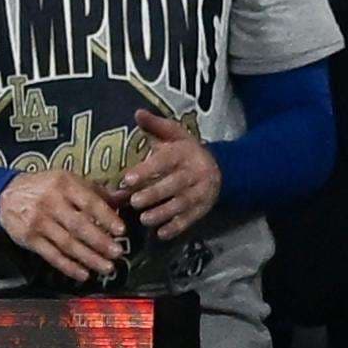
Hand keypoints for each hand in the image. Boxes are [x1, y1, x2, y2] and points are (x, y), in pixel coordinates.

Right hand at [0, 170, 126, 281]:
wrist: (5, 195)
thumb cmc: (45, 187)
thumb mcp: (68, 180)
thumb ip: (95, 190)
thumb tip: (124, 198)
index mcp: (65, 185)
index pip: (89, 202)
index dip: (106, 217)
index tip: (121, 230)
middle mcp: (51, 203)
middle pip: (79, 226)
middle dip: (100, 242)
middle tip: (117, 253)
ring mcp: (38, 223)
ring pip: (67, 244)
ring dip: (89, 258)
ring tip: (106, 267)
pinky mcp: (29, 239)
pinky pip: (52, 256)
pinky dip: (68, 267)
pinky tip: (83, 274)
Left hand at [120, 110, 221, 240]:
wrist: (221, 169)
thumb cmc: (186, 152)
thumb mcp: (175, 135)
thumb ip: (155, 126)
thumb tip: (137, 113)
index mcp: (185, 153)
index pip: (165, 160)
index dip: (147, 170)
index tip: (126, 179)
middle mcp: (195, 172)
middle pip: (175, 184)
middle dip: (154, 194)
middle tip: (134, 202)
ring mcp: (201, 192)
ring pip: (183, 203)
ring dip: (164, 213)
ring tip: (145, 220)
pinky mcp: (203, 209)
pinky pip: (191, 219)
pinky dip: (177, 227)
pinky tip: (161, 234)